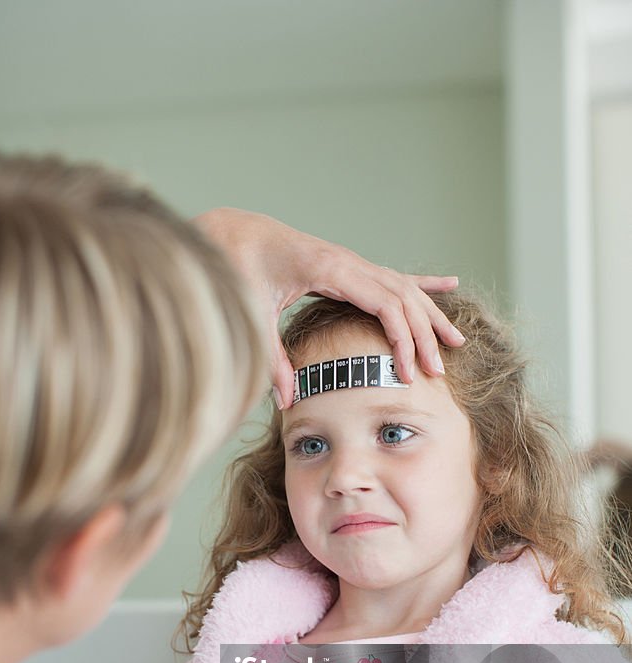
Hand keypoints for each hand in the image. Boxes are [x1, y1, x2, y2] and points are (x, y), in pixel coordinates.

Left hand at [193, 208, 462, 407]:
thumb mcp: (252, 313)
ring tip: (456, 341)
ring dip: (431, 315)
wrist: (234, 232)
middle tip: (437, 372)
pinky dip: (422, 284)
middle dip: (423, 336)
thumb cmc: (240, 269)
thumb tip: (286, 401)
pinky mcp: (348, 266)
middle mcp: (348, 262)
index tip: (409, 372)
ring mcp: (351, 262)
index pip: (385, 304)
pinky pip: (393, 277)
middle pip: (402, 298)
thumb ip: (270, 357)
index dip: (402, 340)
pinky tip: (450, 285)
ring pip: (404, 288)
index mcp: (330, 268)